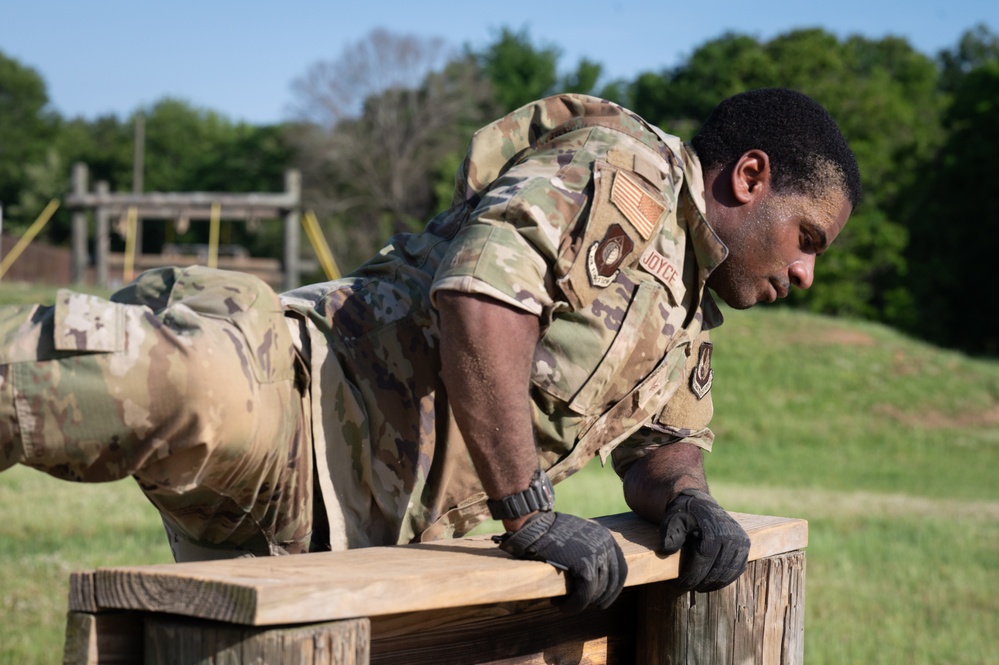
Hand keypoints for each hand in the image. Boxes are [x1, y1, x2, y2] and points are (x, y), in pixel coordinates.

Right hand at [496, 511, 626, 612]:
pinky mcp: (584, 567)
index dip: (612, 590)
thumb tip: (595, 577)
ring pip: (596, 592)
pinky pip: (584, 596)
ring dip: (582, 603)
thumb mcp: (577, 536)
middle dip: (597, 598)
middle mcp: (606, 545)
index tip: (601, 601)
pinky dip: (573, 606)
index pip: (620, 570)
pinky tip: (561, 605)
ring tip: (565, 603)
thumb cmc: (549, 533)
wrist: (533, 527)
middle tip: (580, 604)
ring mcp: (597, 555)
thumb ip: (589, 551)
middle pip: (611, 583)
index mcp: (605, 537)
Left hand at [659, 489, 749, 591]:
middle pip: (717, 571)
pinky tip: (712, 581)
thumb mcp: (672, 521)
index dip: (690, 577)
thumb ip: (670, 535)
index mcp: (713, 532)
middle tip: (688, 587)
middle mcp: (730, 536)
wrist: (701, 503)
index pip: (702, 564)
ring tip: (699, 587)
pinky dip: (726, 578)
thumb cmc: (684, 514)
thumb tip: (666, 551)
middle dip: (700, 583)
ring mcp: (741, 541)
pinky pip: (739, 569)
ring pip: (729, 573)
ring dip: (714, 584)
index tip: (679, 584)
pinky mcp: (746, 544)